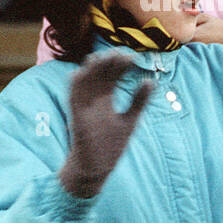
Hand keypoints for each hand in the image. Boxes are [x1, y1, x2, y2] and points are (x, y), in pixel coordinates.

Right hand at [58, 53, 152, 197]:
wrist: (95, 169)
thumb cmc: (111, 146)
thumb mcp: (130, 121)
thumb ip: (139, 101)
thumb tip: (151, 80)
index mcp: (106, 99)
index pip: (112, 75)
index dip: (120, 65)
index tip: (133, 58)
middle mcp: (94, 100)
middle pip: (98, 75)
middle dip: (107, 63)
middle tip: (119, 54)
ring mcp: (84, 108)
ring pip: (84, 82)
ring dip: (91, 70)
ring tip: (102, 59)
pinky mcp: (75, 119)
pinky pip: (71, 100)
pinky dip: (73, 87)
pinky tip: (78, 74)